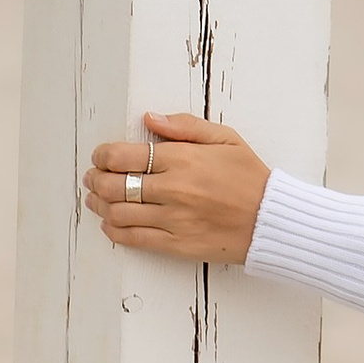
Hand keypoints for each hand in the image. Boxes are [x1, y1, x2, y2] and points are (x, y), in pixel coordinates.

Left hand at [84, 112, 270, 265]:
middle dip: (95, 179)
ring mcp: (173, 220)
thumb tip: (149, 118)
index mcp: (184, 160)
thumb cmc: (249, 177)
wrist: (271, 220)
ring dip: (99, 204)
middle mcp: (174, 190)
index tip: (101, 155)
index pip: (124, 156)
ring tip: (96, 198)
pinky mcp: (175, 244)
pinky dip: (113, 230)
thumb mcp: (226, 138)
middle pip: (114, 185)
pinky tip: (110, 222)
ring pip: (117, 212)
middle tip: (92, 176)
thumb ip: (186, 127)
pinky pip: (132, 238)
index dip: (103, 155)